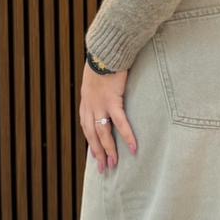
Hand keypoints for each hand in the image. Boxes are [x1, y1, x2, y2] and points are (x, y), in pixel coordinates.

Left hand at [79, 58, 137, 172]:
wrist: (104, 51)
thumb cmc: (103, 60)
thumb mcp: (95, 76)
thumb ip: (100, 87)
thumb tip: (107, 89)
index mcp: (86, 100)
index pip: (86, 126)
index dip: (90, 141)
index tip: (94, 154)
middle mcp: (90, 105)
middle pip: (92, 134)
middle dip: (98, 153)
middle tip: (103, 168)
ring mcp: (100, 104)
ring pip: (103, 133)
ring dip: (109, 150)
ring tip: (114, 164)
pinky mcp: (112, 101)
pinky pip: (121, 123)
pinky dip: (127, 136)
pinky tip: (133, 147)